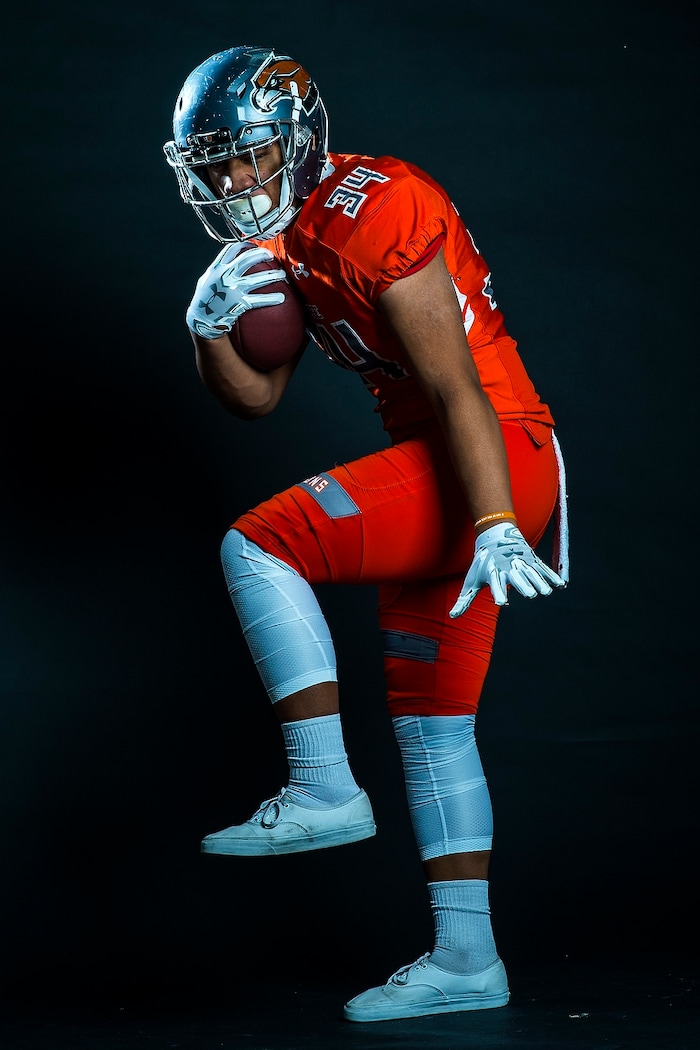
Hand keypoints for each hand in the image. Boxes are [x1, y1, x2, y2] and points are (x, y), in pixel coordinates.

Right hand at [186, 242, 286, 338]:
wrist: (202, 319)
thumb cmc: (205, 300)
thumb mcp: (206, 280)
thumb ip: (217, 271)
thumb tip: (229, 262)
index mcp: (216, 268)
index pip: (232, 250)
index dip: (245, 246)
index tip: (254, 246)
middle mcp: (225, 275)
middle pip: (247, 259)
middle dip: (261, 255)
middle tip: (271, 256)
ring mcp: (233, 289)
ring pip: (258, 278)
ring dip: (273, 275)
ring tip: (282, 275)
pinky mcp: (239, 302)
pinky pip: (259, 299)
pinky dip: (272, 298)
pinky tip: (281, 298)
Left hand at [449, 522, 565, 617]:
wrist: (494, 535)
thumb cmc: (481, 563)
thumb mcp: (471, 580)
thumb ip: (464, 600)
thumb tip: (452, 617)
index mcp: (493, 573)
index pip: (495, 585)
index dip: (498, 593)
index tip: (501, 602)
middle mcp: (507, 567)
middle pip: (516, 578)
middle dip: (523, 585)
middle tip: (530, 595)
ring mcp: (521, 562)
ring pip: (531, 573)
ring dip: (539, 582)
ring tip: (546, 592)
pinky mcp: (531, 559)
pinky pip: (543, 568)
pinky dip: (551, 575)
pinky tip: (560, 585)